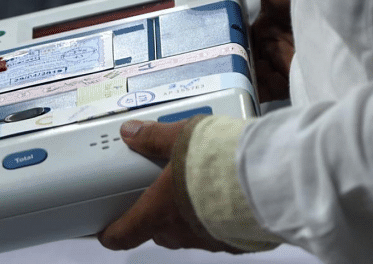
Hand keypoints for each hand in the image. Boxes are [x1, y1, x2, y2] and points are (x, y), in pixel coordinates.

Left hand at [97, 119, 243, 252]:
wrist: (268, 177)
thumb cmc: (219, 161)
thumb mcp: (179, 137)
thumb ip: (154, 137)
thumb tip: (131, 132)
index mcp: (158, 212)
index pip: (124, 234)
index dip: (111, 234)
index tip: (105, 231)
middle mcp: (181, 232)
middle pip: (158, 230)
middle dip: (156, 214)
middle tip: (158, 192)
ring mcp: (210, 239)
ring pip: (189, 230)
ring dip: (189, 213)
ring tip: (199, 185)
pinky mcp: (238, 241)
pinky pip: (219, 231)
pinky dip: (217, 217)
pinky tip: (227, 195)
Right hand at [179, 0, 294, 101]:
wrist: (353, 15)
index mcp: (263, 19)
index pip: (225, 26)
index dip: (202, 26)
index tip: (177, 27)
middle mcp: (266, 45)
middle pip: (226, 53)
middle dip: (203, 54)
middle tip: (174, 53)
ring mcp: (274, 66)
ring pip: (235, 73)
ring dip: (216, 71)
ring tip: (187, 68)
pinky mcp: (283, 85)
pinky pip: (253, 92)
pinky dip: (235, 91)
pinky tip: (216, 84)